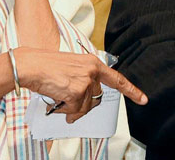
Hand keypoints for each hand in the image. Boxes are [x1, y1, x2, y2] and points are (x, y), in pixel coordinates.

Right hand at [19, 48, 146, 123]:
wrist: (31, 65)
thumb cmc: (47, 65)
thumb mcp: (72, 67)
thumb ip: (84, 79)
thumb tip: (85, 102)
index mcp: (93, 63)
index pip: (117, 79)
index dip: (131, 90)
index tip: (143, 99)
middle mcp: (92, 72)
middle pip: (96, 99)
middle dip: (83, 105)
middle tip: (68, 102)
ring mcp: (85, 83)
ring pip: (84, 107)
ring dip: (71, 108)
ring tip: (58, 97)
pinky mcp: (76, 93)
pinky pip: (73, 111)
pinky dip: (64, 110)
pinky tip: (56, 100)